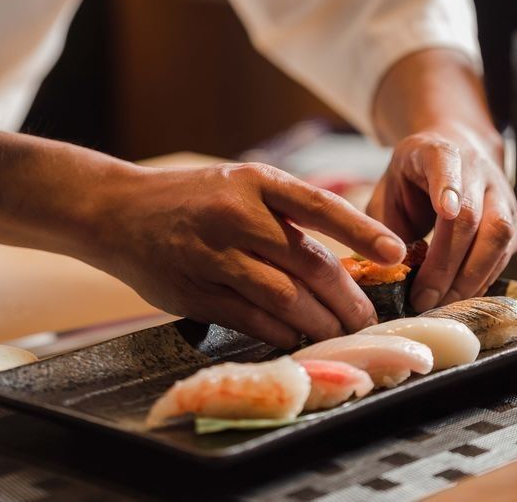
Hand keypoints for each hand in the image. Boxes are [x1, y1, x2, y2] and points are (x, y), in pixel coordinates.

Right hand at [104, 162, 406, 347]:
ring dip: (321, 320)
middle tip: (369, 316)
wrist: (120, 210)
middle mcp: (237, 215)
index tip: (397, 253)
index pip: (320, 206)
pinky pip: (252, 319)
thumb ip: (284, 212)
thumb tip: (344, 255)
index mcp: (255, 181)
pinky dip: (282, 331)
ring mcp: (213, 255)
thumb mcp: (240, 183)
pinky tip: (298, 335)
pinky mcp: (195, 291)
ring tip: (341, 331)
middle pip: (310, 262)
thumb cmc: (193, 197)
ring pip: (285, 297)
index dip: (363, 231)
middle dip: (348, 296)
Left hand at [365, 127, 516, 311]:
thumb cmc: (414, 177)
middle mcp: (476, 170)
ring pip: (498, 237)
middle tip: (422, 297)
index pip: (446, 163)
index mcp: (438, 152)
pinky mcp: (514, 222)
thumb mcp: (389, 188)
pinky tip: (457, 296)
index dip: (447, 186)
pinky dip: (480, 280)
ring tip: (439, 303)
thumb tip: (388, 269)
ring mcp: (500, 195)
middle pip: (471, 215)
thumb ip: (385, 225)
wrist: (456, 151)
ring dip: (468, 278)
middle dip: (446, 263)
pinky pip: (503, 254)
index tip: (444, 210)